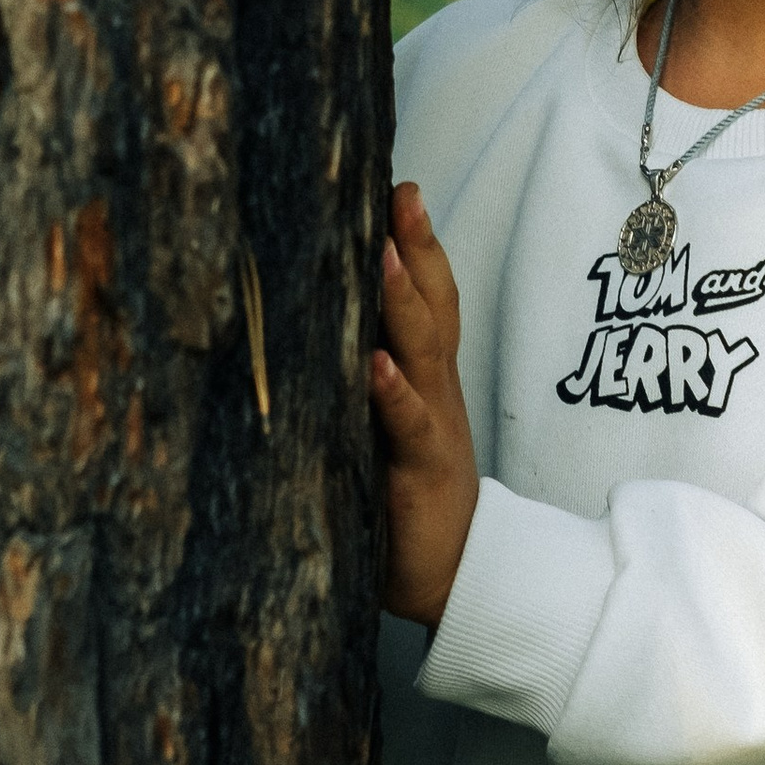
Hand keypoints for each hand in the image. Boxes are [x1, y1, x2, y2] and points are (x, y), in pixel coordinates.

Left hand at [370, 182, 478, 629]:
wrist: (458, 577)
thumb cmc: (408, 497)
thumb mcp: (386, 427)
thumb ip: (359, 379)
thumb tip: (306, 323)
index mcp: (425, 377)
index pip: (428, 296)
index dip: (417, 241)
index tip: (399, 187)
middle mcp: (433, 391)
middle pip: (434, 306)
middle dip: (419, 246)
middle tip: (403, 192)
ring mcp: (432, 427)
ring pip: (423, 353)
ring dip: (404, 302)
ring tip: (385, 254)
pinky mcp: (421, 473)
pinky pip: (408, 428)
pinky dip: (393, 395)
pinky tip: (376, 368)